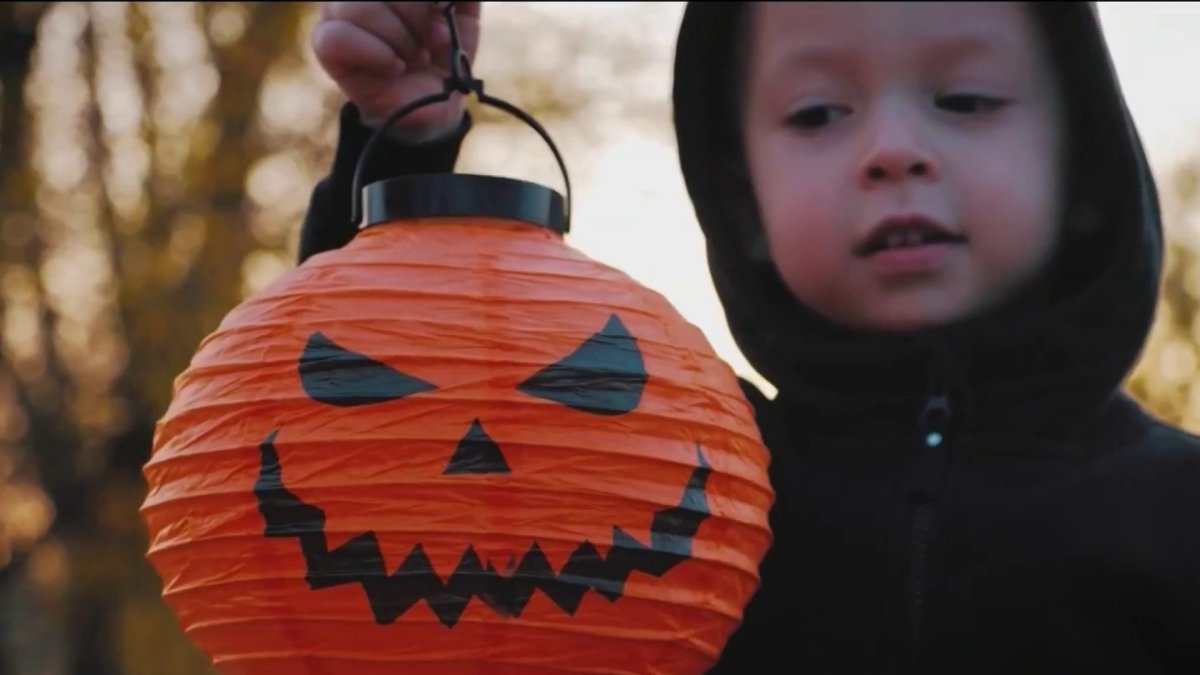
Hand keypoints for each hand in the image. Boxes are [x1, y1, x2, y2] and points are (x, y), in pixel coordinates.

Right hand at [312, 2, 481, 141]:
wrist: (433, 103)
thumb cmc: (442, 54)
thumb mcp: (462, 19)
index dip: (419, 2)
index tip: (440, 11)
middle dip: (415, 15)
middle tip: (430, 41)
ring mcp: (336, 12)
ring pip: (360, 7)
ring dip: (398, 38)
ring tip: (412, 57)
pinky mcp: (325, 44)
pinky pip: (338, 37)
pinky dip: (374, 53)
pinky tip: (393, 67)